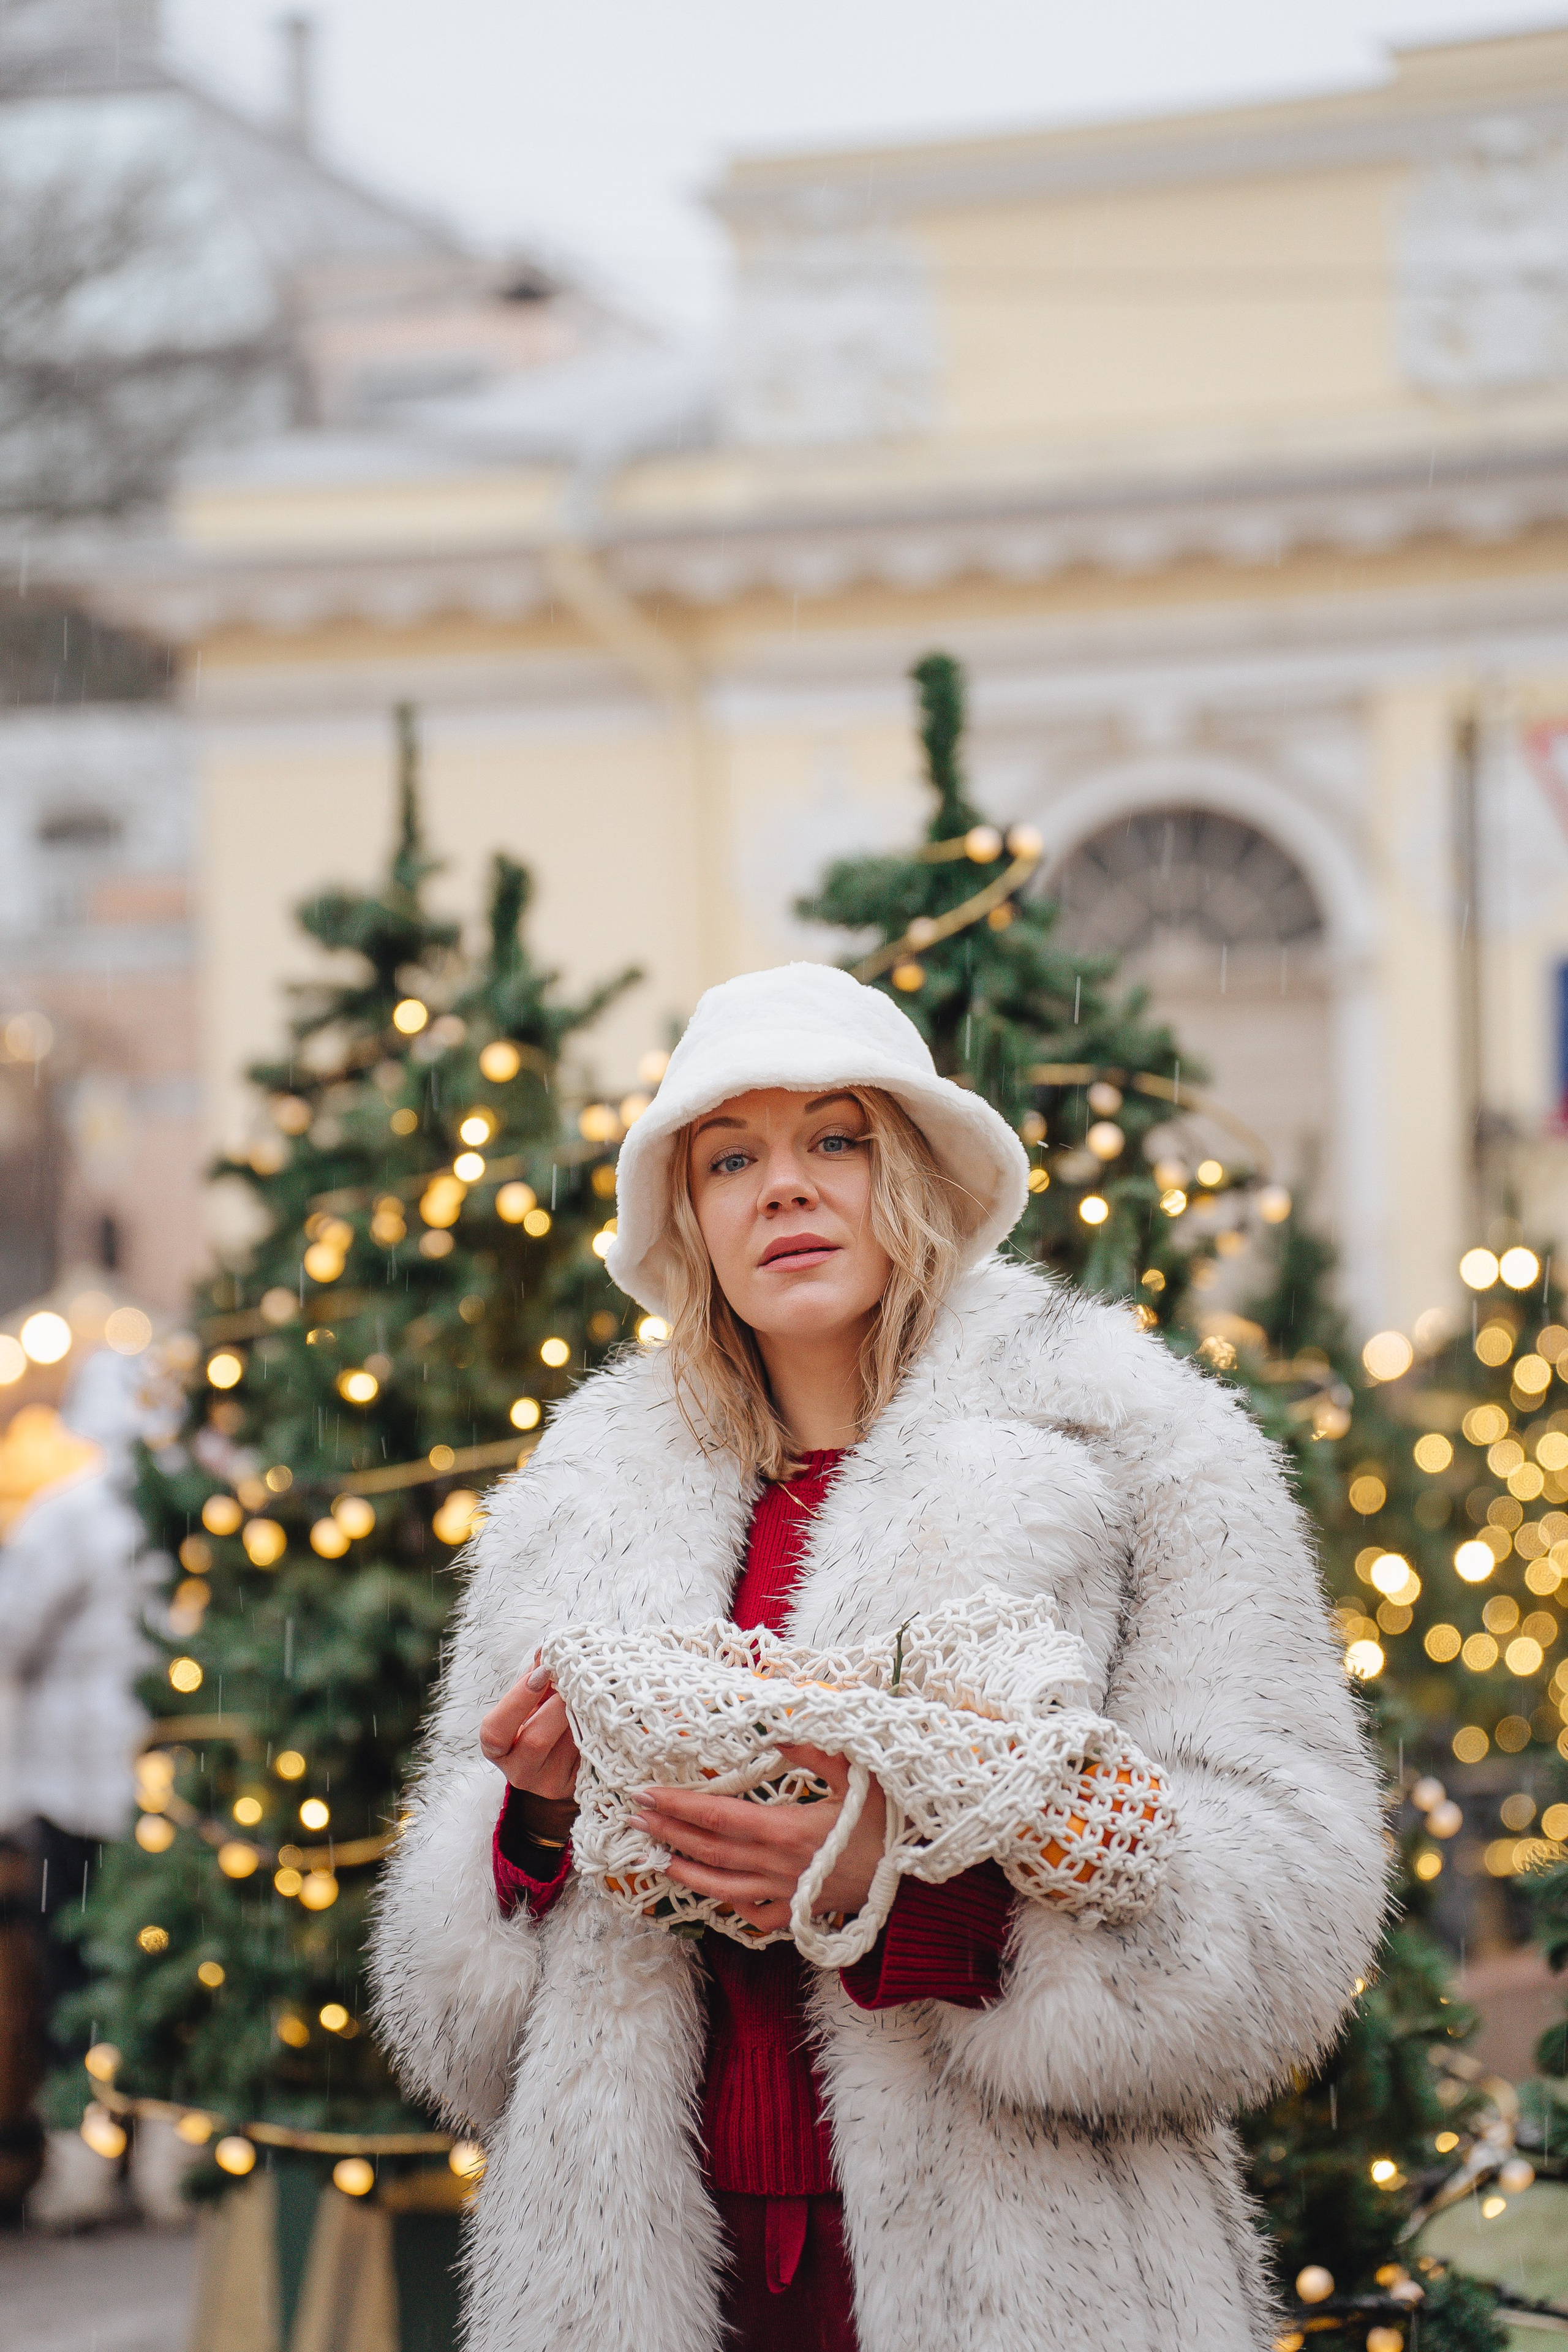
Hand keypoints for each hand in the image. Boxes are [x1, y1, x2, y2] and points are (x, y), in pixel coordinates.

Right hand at [479, 1653, 580, 1838]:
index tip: (544, 1671)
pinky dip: (598, 1728)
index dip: (519, 1699)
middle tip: (575, 1681)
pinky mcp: (577, 1786)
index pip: (495, 1730)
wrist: (559, 1759)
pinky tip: (603, 1713)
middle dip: (558, 1705)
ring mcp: (549, 1784)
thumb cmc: (540, 1719)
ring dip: (581, 1715)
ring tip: (590, 1695)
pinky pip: (589, 1755)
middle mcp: (519, 1772)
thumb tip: (547, 1648)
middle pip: (535, 1741)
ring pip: (567, 1747)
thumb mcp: (532, 1699)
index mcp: (497, 1747)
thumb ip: (536, 1674)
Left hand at [631, 1745, 885, 1937]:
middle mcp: (778, 1867)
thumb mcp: (857, 1775)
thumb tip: (774, 1729)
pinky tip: (713, 1894)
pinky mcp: (800, 1914)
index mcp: (787, 1831)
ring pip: (722, 1888)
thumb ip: (813, 1750)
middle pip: (710, 1850)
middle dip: (668, 1832)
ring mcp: (787, 1895)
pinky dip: (729, 1905)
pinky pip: (754, 1915)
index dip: (678, 1805)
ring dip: (685, 1870)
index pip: (717, 1816)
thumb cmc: (892, 1822)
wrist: (922, 1883)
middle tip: (633, 1819)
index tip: (646, 1794)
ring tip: (655, 1856)